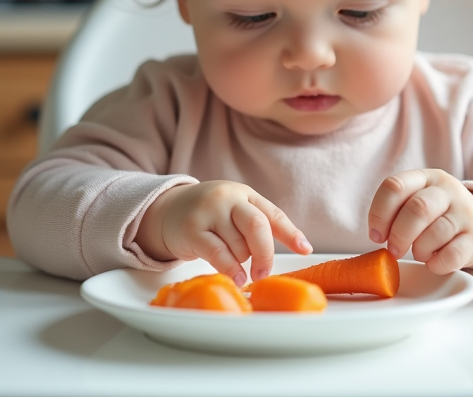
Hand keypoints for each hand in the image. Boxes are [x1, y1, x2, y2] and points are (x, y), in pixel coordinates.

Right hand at [136, 180, 311, 285]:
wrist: (167, 209)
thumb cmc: (210, 215)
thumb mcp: (235, 211)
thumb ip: (259, 226)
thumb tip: (299, 248)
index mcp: (245, 194)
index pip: (273, 214)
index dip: (292, 234)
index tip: (305, 250)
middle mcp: (229, 199)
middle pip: (258, 227)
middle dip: (266, 254)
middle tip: (264, 273)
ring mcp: (210, 212)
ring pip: (238, 245)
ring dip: (242, 262)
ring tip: (234, 264)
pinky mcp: (193, 230)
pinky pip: (218, 254)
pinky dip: (231, 269)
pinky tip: (236, 278)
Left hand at [367, 169, 472, 274]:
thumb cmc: (437, 216)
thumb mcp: (417, 200)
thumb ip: (397, 211)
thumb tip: (377, 235)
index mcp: (426, 177)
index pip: (395, 186)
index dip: (379, 213)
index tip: (376, 236)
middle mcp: (447, 191)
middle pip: (417, 208)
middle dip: (399, 234)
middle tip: (394, 251)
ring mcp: (464, 213)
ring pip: (436, 232)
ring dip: (420, 250)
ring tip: (420, 253)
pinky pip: (453, 254)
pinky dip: (437, 264)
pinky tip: (433, 263)